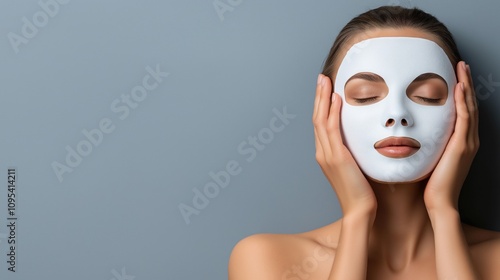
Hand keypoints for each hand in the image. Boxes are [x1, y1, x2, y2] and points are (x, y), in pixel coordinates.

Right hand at [313, 74, 376, 216]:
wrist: (360, 210)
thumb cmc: (362, 192)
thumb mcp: (356, 167)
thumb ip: (354, 152)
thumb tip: (363, 137)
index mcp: (326, 154)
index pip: (321, 123)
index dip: (322, 105)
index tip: (326, 88)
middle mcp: (322, 152)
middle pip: (317, 118)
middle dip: (319, 96)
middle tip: (322, 78)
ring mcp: (327, 155)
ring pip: (321, 120)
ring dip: (323, 99)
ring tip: (326, 81)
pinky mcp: (336, 157)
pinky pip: (332, 129)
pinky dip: (332, 112)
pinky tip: (336, 99)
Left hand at [424, 61, 479, 211]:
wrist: (439, 202)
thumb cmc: (431, 183)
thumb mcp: (431, 157)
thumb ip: (428, 143)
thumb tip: (414, 132)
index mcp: (461, 142)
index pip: (463, 111)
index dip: (462, 93)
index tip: (455, 76)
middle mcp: (469, 140)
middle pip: (470, 105)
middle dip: (467, 83)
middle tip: (462, 65)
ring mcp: (468, 143)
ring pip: (470, 107)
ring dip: (466, 86)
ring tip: (463, 69)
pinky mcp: (462, 146)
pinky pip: (464, 118)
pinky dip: (463, 102)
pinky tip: (459, 88)